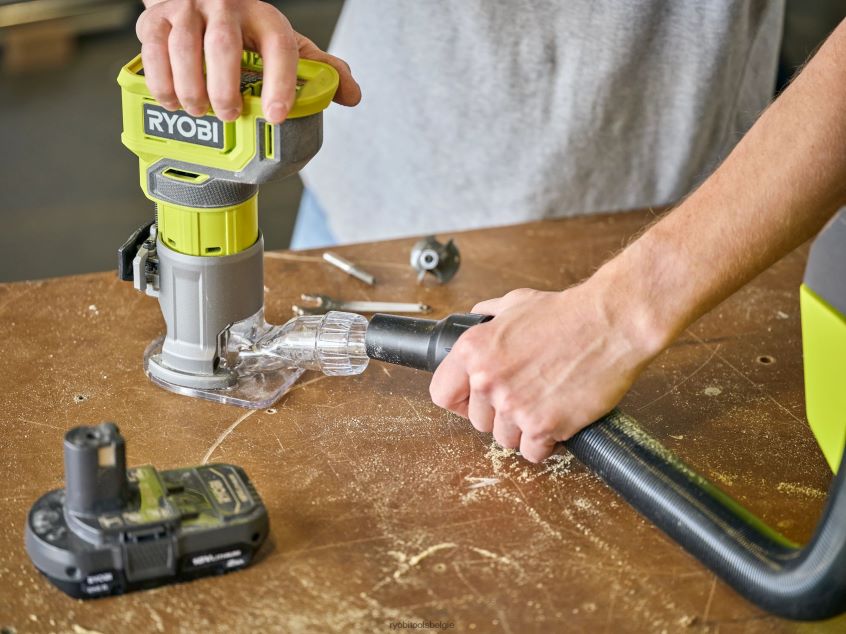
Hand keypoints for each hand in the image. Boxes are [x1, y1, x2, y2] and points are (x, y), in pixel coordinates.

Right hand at [137, 0, 360, 122]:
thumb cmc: (244, 30)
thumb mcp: (284, 44)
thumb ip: (318, 69)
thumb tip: (352, 95)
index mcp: (265, 18)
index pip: (279, 48)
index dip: (280, 83)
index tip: (277, 116)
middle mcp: (226, 6)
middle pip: (224, 44)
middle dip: (225, 87)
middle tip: (229, 116)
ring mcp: (188, 10)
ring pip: (184, 47)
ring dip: (190, 86)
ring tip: (199, 112)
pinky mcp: (156, 18)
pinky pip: (153, 49)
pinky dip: (160, 80)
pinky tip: (172, 102)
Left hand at [429, 278, 667, 462]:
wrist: (610, 323)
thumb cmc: (568, 313)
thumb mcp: (515, 303)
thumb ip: (489, 316)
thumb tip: (478, 317)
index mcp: (473, 351)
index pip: (442, 395)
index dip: (460, 402)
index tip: (475, 403)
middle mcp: (487, 380)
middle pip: (478, 422)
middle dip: (500, 415)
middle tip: (525, 398)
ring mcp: (513, 405)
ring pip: (505, 440)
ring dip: (523, 430)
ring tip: (545, 405)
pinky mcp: (543, 425)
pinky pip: (533, 452)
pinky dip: (546, 444)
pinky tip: (558, 420)